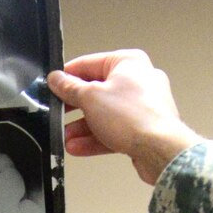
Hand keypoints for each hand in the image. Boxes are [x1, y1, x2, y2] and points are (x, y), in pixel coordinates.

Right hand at [48, 49, 200, 184]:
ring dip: (83, 127)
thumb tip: (57, 79)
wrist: (160, 150)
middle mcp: (138, 81)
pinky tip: (78, 147)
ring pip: (105, 114)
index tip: (52, 86)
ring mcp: (143, 106)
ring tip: (66, 137)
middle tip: (57, 114)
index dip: (67, 76)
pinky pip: (115, 130)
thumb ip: (69, 88)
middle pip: (97, 91)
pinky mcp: (144, 128)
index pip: (89, 64)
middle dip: (74, 108)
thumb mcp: (90, 98)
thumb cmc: (133, 116)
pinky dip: (97, 138)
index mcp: (128, 63)